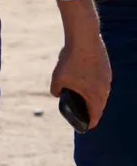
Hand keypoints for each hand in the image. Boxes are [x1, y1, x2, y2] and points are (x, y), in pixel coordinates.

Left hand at [50, 11, 110, 128]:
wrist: (84, 38)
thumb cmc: (71, 60)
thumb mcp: (58, 77)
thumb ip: (56, 90)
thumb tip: (57, 94)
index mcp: (95, 96)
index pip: (95, 116)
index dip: (88, 124)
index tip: (84, 127)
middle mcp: (105, 89)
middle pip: (98, 105)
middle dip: (89, 110)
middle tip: (80, 112)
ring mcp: (107, 78)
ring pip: (101, 92)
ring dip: (92, 95)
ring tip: (81, 96)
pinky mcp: (106, 68)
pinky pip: (100, 80)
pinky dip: (93, 83)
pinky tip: (84, 79)